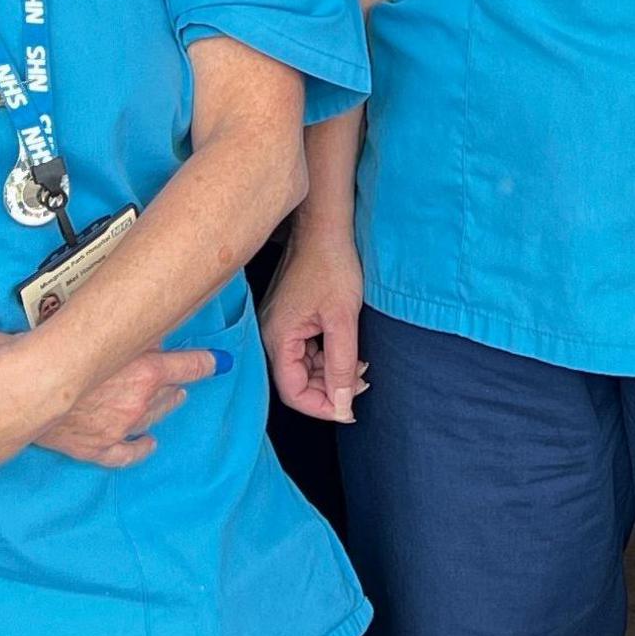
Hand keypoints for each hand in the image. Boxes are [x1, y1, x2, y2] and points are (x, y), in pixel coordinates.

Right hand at [38, 348, 225, 467]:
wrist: (25, 386)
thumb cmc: (60, 352)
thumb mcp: (106, 332)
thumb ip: (133, 334)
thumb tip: (152, 331)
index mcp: (146, 372)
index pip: (189, 366)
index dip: (207, 363)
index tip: (220, 361)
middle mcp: (138, 402)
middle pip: (170, 393)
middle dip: (175, 385)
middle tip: (178, 379)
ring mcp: (119, 428)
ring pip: (152, 418)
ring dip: (163, 407)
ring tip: (171, 400)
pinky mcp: (97, 447)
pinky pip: (126, 454)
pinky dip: (140, 449)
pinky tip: (148, 445)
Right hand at [263, 229, 367, 424]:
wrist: (323, 227)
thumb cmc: (331, 265)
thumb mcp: (343, 319)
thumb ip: (342, 366)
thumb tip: (343, 407)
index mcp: (278, 338)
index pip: (293, 392)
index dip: (322, 406)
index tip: (351, 408)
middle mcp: (271, 336)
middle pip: (297, 382)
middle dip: (330, 388)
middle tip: (363, 381)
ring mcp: (277, 327)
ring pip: (303, 368)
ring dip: (331, 372)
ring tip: (360, 364)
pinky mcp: (288, 319)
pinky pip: (304, 350)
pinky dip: (326, 355)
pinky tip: (348, 349)